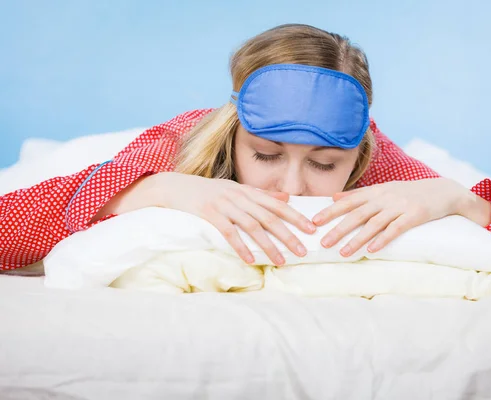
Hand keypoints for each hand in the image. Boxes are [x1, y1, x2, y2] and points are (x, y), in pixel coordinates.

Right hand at [94, 172, 315, 265]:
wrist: (173, 186)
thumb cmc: (206, 190)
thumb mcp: (235, 189)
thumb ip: (261, 195)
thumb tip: (287, 199)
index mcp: (247, 191)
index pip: (276, 205)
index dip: (296, 216)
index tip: (312, 229)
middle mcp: (239, 197)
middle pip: (269, 217)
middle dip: (288, 235)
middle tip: (303, 251)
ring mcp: (224, 204)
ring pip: (252, 226)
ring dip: (268, 245)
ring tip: (281, 261)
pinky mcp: (208, 214)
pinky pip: (228, 232)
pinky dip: (241, 247)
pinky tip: (251, 260)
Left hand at [312, 178, 490, 256]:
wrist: (443, 191)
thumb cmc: (409, 192)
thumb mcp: (384, 189)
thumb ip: (359, 194)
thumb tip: (334, 197)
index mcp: (376, 191)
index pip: (348, 201)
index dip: (331, 211)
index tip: (314, 221)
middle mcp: (385, 198)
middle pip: (357, 214)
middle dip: (338, 229)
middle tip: (323, 243)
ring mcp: (400, 207)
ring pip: (373, 224)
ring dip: (357, 239)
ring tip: (343, 253)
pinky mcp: (415, 216)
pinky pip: (396, 229)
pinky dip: (383, 240)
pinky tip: (371, 251)